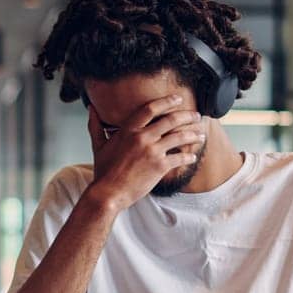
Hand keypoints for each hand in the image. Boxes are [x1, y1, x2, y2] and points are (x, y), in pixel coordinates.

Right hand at [87, 94, 204, 209]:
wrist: (109, 193)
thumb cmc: (103, 171)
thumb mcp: (98, 145)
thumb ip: (96, 125)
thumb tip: (91, 109)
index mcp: (128, 130)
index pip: (151, 108)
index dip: (167, 102)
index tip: (178, 98)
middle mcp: (142, 137)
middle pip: (170, 120)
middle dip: (187, 116)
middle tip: (196, 115)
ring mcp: (152, 151)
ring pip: (179, 137)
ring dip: (193, 134)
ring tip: (201, 134)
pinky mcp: (159, 167)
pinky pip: (179, 158)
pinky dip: (188, 157)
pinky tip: (192, 157)